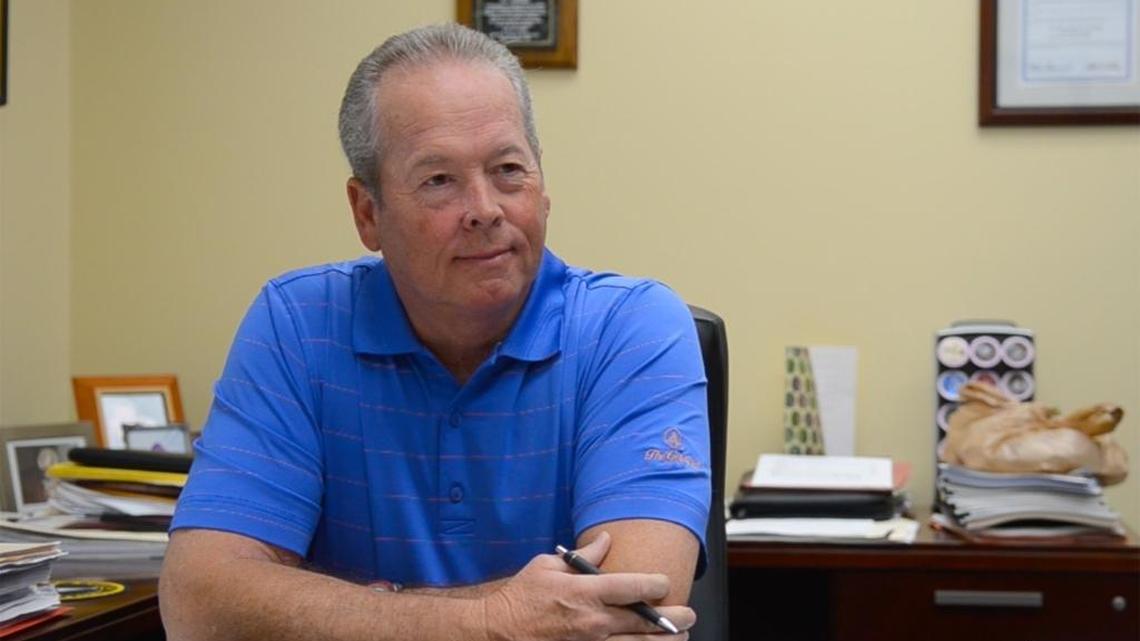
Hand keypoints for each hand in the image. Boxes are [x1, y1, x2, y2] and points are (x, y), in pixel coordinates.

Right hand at [481, 531, 694, 640]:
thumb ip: (583, 557)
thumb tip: (606, 540)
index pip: (633, 587)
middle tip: (688, 616)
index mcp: (584, 592)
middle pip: (645, 622)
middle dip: (673, 619)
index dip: (656, 585)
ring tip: (678, 638)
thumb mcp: (547, 566)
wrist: (495, 633)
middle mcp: (592, 622)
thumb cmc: (520, 598)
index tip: (665, 583)